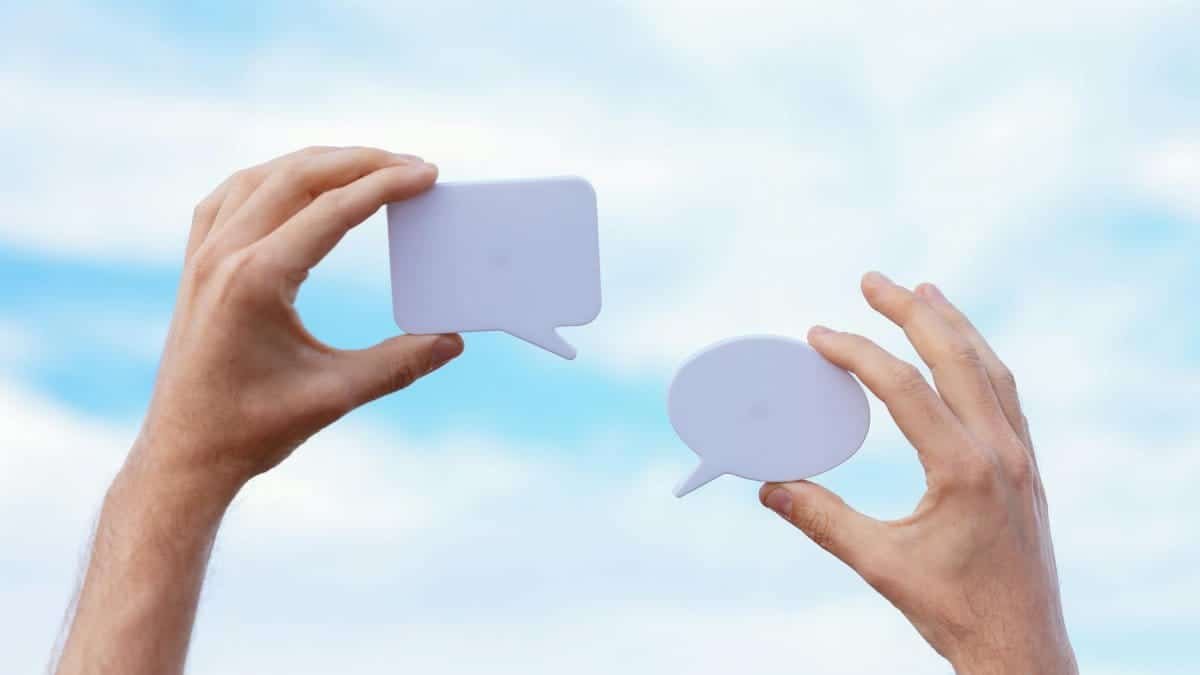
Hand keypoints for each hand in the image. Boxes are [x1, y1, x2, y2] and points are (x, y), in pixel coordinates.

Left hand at [136, 146, 463, 491]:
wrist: (185, 455)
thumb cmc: (254, 429)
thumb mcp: (335, 395)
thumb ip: (399, 364)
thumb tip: (452, 341)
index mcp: (257, 279)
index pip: (332, 209)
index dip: (386, 185)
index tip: (427, 174)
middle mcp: (224, 255)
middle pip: (298, 176)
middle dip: (360, 162)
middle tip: (411, 164)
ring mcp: (203, 256)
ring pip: (262, 176)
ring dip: (317, 163)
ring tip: (367, 165)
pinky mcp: (196, 265)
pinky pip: (230, 196)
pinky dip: (271, 176)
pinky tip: (295, 181)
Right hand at [760, 272, 1075, 673]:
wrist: (1022, 649)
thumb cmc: (953, 612)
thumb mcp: (880, 565)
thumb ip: (821, 519)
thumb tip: (765, 486)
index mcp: (965, 470)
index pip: (906, 388)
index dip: (858, 353)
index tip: (819, 334)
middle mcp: (1002, 451)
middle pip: (956, 357)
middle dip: (911, 311)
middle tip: (870, 280)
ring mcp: (1022, 457)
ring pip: (991, 368)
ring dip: (954, 325)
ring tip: (923, 290)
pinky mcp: (1028, 469)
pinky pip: (1006, 394)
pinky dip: (980, 359)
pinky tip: (962, 352)